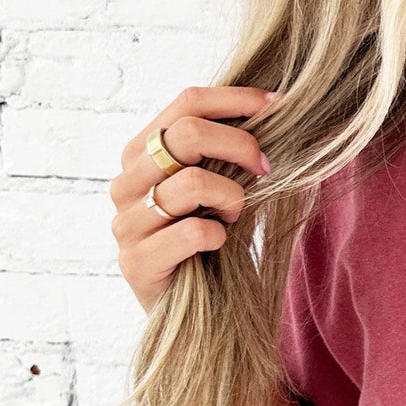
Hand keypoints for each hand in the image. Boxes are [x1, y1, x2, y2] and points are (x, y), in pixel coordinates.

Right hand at [109, 86, 281, 314]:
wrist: (200, 305)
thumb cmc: (213, 236)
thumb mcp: (221, 181)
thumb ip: (229, 145)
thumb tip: (277, 103)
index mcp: (142, 151)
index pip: (187, 102)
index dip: (238, 99)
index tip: (279, 106)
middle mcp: (126, 182)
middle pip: (188, 133)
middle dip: (241, 145)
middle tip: (266, 168)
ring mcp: (126, 223)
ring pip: (192, 181)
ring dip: (231, 197)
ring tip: (234, 215)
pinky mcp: (136, 263)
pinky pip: (193, 231)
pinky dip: (220, 235)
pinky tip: (219, 244)